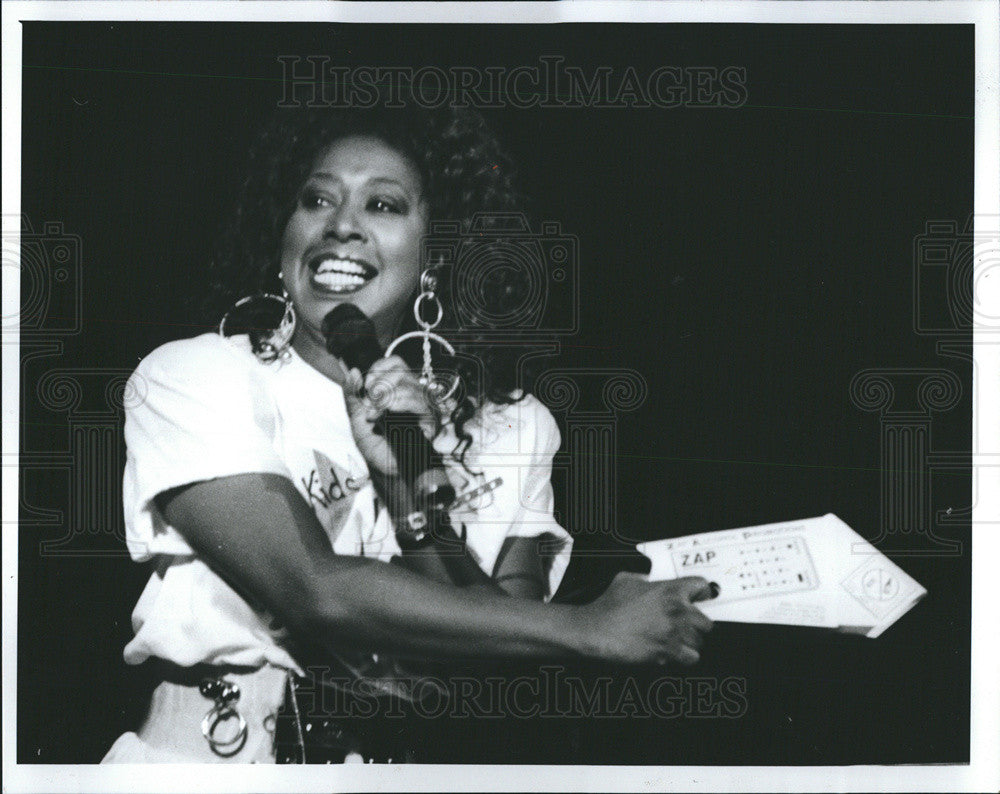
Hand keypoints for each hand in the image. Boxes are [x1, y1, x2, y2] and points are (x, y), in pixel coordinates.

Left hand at [342, 355, 436, 476]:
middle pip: (401, 372)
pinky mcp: (429, 419)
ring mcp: (422, 405)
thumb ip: (351, 393)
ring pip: (408, 386)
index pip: (395, 363)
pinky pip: (419, 402)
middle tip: (370, 405)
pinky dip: (401, 403)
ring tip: (375, 416)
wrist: (383, 467)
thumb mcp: (356, 415)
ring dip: (386, 399)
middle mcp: (411, 393)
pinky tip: (390, 410)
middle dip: (379, 387)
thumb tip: (353, 371)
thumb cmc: (374, 443)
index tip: (365, 386)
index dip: (378, 369)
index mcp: (396, 388)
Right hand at [579, 573, 715, 666]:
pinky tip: (673, 653)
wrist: (596, 629)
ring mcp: (674, 633)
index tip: (699, 599)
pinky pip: (691, 657)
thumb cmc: (608, 605)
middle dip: (696, 625)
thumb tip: (648, 581)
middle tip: (684, 626)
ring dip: (689, 642)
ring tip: (676, 640)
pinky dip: (684, 657)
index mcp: (670, 589)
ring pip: (699, 641)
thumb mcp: (625, 579)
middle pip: (706, 621)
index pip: (702, 587)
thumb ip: (644, 579)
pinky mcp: (668, 652)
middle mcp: (677, 610)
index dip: (701, 594)